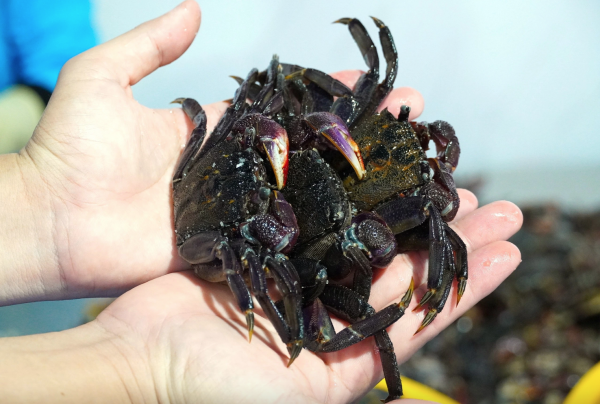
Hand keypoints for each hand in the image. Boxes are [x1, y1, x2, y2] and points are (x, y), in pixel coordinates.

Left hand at [0, 1, 423, 304]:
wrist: (48, 223)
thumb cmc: (67, 152)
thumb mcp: (102, 80)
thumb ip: (149, 46)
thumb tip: (192, 7)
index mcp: (217, 134)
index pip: (287, 111)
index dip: (331, 99)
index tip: (379, 88)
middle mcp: (236, 174)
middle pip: (308, 154)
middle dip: (360, 140)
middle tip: (413, 129)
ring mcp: (236, 213)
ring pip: (303, 198)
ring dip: (353, 189)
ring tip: (408, 177)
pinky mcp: (228, 249)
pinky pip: (278, 241)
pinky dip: (317, 237)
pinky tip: (364, 231)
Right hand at [90, 193, 520, 402]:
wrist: (139, 366)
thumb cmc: (215, 394)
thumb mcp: (306, 389)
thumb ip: (358, 358)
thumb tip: (425, 326)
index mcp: (345, 351)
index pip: (422, 313)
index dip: (466, 281)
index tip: (507, 246)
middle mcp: (326, 309)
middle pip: (400, 266)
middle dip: (447, 234)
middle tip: (490, 201)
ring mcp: (294, 274)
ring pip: (362, 232)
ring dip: (403, 204)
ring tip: (442, 174)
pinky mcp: (262, 247)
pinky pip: (312, 215)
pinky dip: (343, 191)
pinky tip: (369, 168)